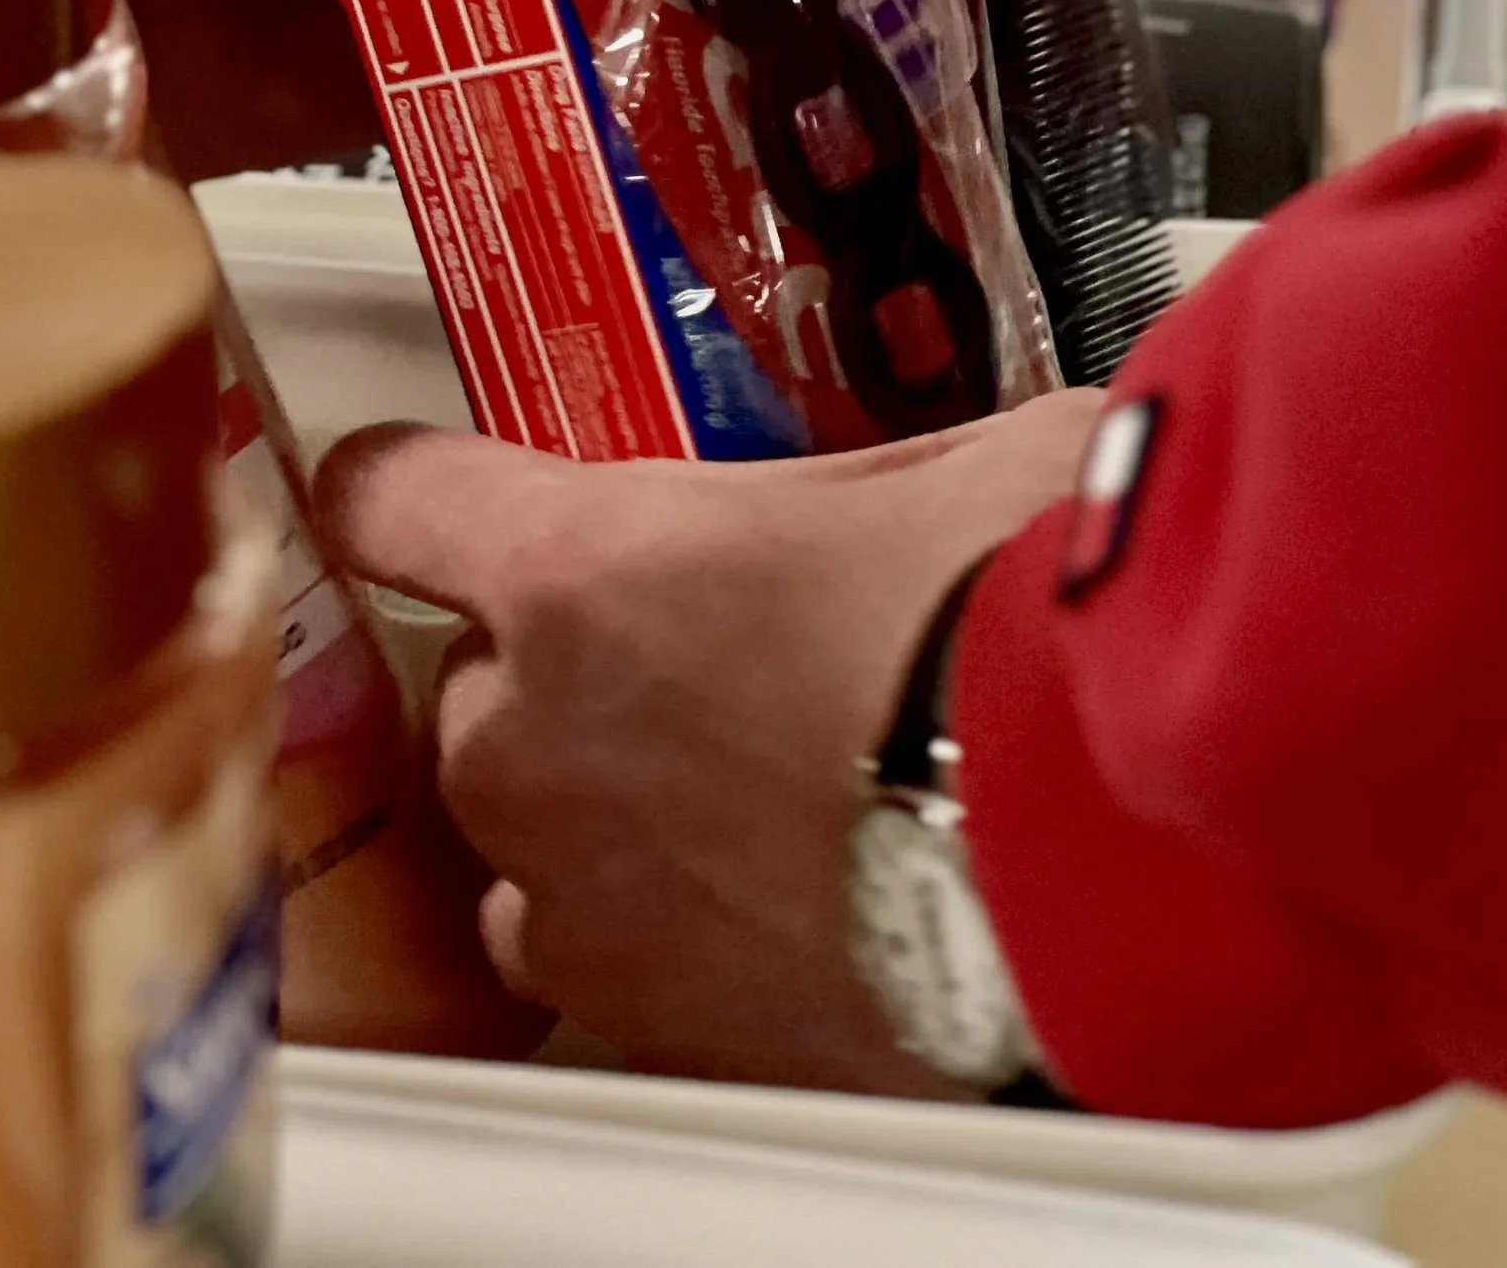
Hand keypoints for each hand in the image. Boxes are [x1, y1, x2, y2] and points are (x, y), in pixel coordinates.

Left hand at [317, 391, 1104, 1092]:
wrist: (1114, 859)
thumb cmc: (1036, 640)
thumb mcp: (953, 469)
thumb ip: (865, 475)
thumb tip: (933, 476)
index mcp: (581, 571)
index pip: (392, 501)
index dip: (409, 491)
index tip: (416, 494)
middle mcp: (537, 741)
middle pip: (476, 689)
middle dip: (570, 675)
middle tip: (715, 660)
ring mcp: (585, 907)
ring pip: (530, 847)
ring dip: (603, 819)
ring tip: (756, 800)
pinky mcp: (660, 1037)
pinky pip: (614, 975)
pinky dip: (675, 944)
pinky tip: (790, 906)